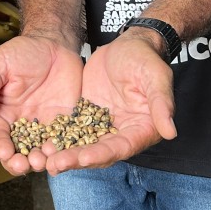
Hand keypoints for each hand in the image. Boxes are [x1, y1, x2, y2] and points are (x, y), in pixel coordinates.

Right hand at [0, 36, 83, 174]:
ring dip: (40, 161)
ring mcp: (44, 125)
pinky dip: (62, 151)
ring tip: (42, 161)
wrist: (54, 43)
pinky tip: (62, 153)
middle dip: (19, 163)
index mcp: (2, 113)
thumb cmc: (22, 52)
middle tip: (24, 165)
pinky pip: (64, 141)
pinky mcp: (65, 122)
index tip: (4, 153)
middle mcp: (22, 124)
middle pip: (17, 152)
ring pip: (40, 152)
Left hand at [45, 33, 176, 174]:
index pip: (121, 147)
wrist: (128, 44)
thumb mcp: (156, 77)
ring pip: (82, 144)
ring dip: (64, 154)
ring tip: (42, 160)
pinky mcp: (86, 114)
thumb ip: (161, 104)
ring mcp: (102, 125)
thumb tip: (170, 132)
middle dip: (77, 159)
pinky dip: (58, 137)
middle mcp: (121, 132)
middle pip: (99, 152)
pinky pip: (71, 129)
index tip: (83, 158)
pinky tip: (40, 142)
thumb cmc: (145, 59)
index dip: (102, 154)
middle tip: (55, 165)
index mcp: (142, 129)